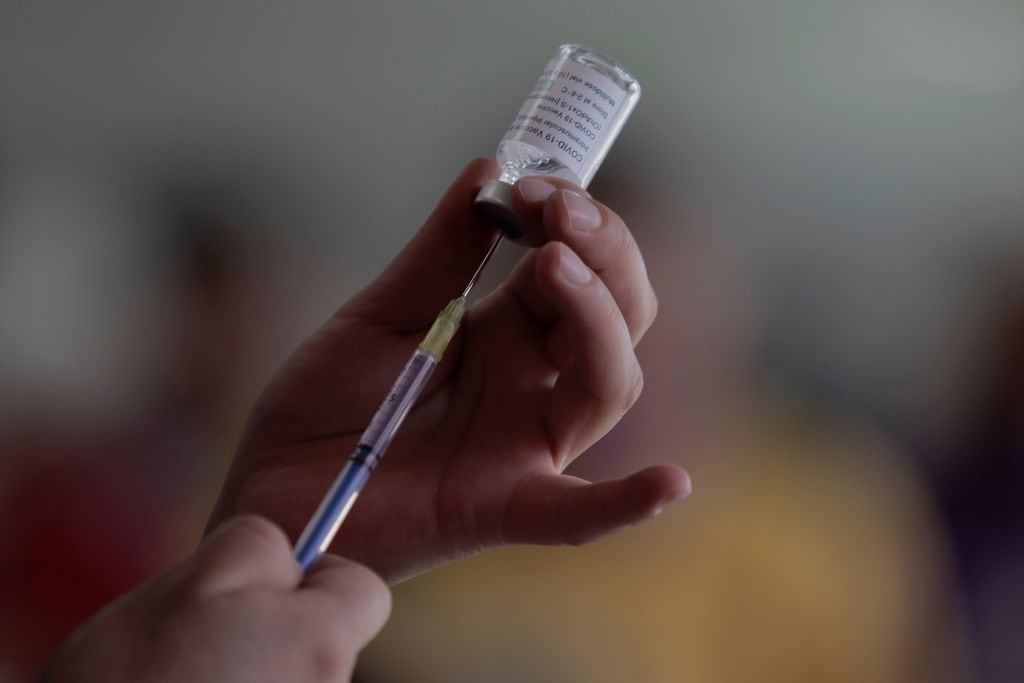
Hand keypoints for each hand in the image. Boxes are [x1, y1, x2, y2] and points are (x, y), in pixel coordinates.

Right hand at [43, 516, 389, 682]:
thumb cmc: (129, 680)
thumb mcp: (190, 582)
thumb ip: (259, 547)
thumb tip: (289, 556)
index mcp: (320, 645)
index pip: (365, 591)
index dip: (319, 575)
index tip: (267, 585)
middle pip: (327, 639)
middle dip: (278, 626)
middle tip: (207, 637)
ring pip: (293, 676)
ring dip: (255, 669)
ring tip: (188, 679)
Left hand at [208, 158, 690, 581]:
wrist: (272, 484)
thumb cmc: (328, 402)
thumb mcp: (380, 313)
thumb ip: (439, 252)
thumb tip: (491, 164)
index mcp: (507, 331)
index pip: (579, 265)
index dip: (572, 219)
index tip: (534, 185)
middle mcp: (532, 383)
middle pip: (618, 317)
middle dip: (604, 255)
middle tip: (559, 211)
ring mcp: (523, 445)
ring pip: (608, 384)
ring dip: (600, 322)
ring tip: (556, 266)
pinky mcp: (501, 506)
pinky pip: (575, 513)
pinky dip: (625, 503)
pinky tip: (670, 481)